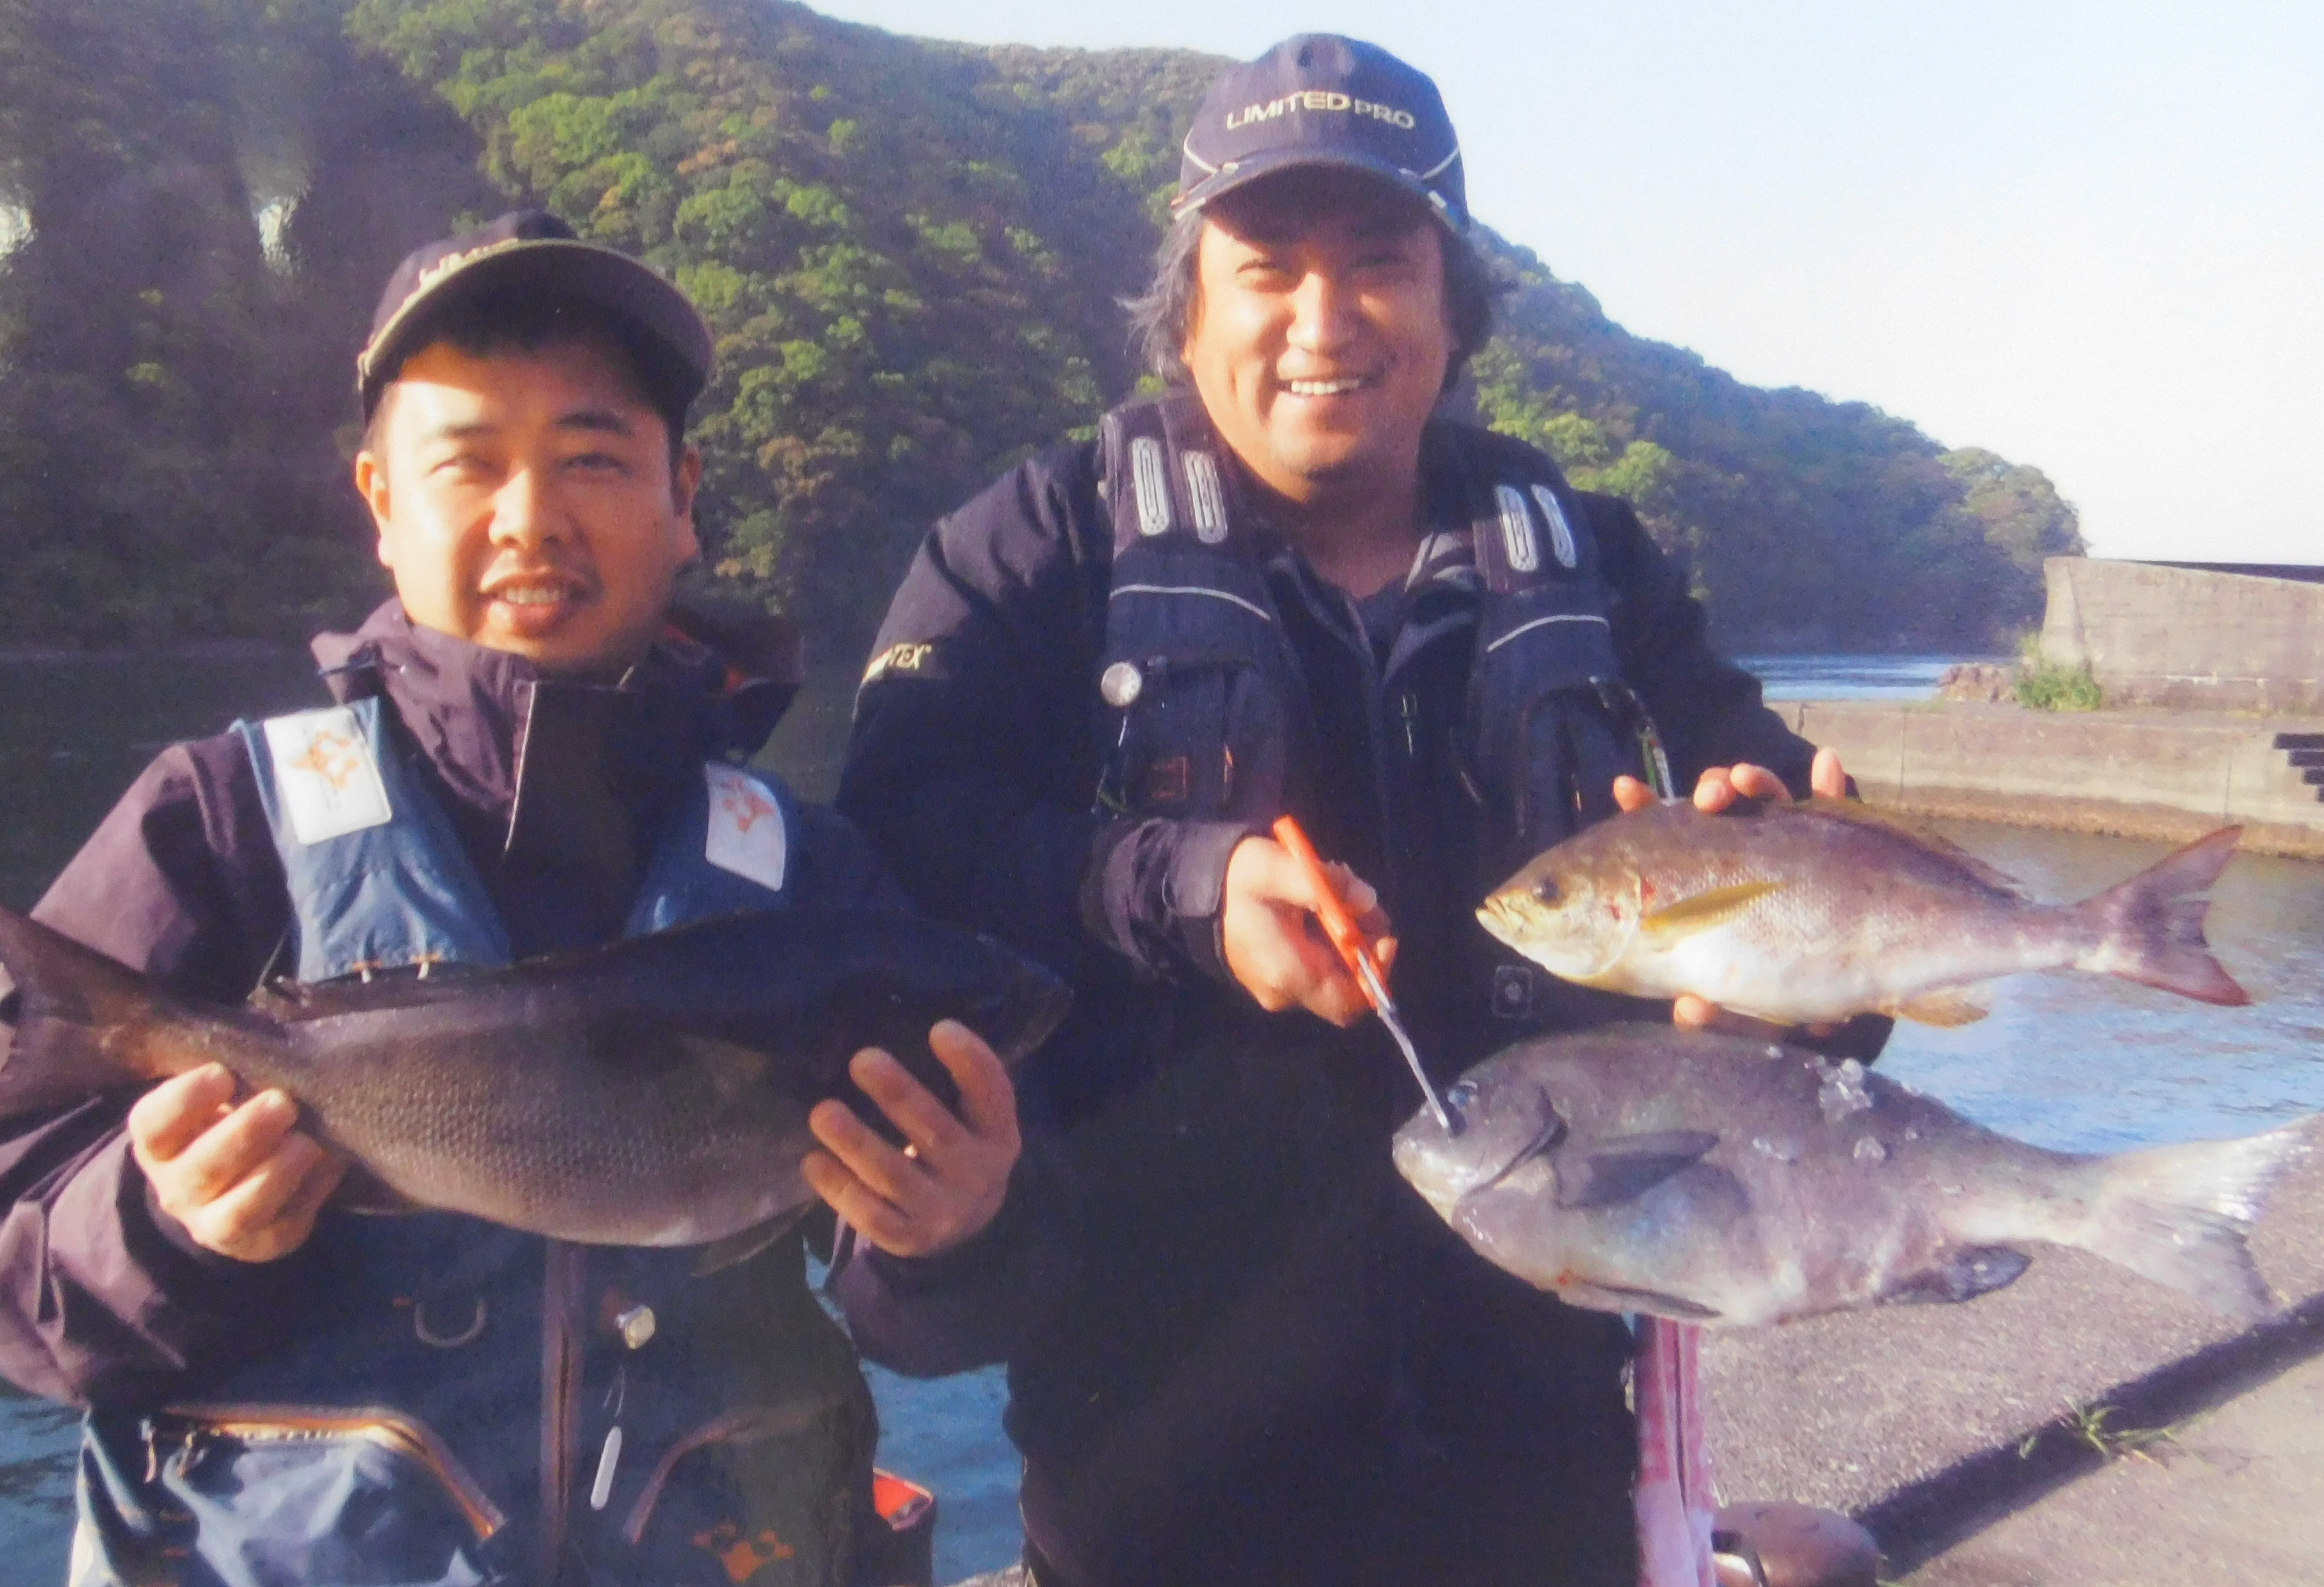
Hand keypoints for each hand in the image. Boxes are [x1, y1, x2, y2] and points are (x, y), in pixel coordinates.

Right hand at [128, 1065, 347, 1262]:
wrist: (233, 1186)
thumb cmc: (229, 1120)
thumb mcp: (217, 1098)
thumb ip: (233, 1076)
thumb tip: (271, 1049)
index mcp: (159, 1145)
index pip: (152, 1125)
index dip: (184, 1100)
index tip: (222, 1073)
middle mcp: (177, 1189)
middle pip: (201, 1169)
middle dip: (245, 1134)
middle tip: (282, 1103)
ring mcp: (213, 1224)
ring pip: (238, 1212)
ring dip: (276, 1174)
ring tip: (308, 1142)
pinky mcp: (261, 1243)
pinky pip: (285, 1226)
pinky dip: (312, 1191)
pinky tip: (331, 1162)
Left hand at [804, 1020, 1020, 1258]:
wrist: (967, 1230)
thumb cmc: (958, 1151)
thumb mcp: (974, 1122)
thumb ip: (954, 1086)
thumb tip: (895, 1024)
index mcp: (997, 1135)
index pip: (992, 1095)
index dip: (971, 1062)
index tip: (939, 1028)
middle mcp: (975, 1173)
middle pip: (935, 1131)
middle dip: (898, 1094)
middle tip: (862, 1060)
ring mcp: (941, 1210)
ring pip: (893, 1174)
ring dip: (855, 1141)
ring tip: (822, 1112)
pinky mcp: (906, 1237)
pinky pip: (869, 1213)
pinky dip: (839, 1188)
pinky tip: (812, 1160)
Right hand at [1220, 835, 1395, 1026]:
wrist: (1196, 891)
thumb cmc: (1236, 880)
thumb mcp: (1276, 868)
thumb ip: (1323, 882)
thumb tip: (1365, 899)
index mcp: (1287, 973)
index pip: (1349, 1000)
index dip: (1376, 973)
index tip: (1385, 936)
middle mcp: (1286, 992)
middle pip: (1348, 984)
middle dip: (1365, 943)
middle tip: (1359, 902)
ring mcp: (1281, 989)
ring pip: (1336, 973)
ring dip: (1350, 936)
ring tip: (1337, 893)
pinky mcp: (1279, 979)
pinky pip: (1319, 967)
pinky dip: (1331, 940)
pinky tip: (1320, 907)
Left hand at [1612, 747, 1849, 1036]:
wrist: (1850, 999)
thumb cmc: (1783, 998)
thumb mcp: (1744, 1009)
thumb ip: (1715, 1008)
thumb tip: (1688, 1011)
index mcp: (1711, 887)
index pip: (1670, 844)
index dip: (1646, 814)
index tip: (1626, 789)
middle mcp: (1747, 859)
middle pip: (1721, 812)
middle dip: (1710, 791)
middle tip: (1709, 797)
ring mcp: (1790, 848)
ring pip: (1769, 803)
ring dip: (1755, 782)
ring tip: (1744, 780)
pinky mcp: (1836, 850)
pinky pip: (1834, 811)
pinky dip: (1828, 783)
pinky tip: (1826, 760)